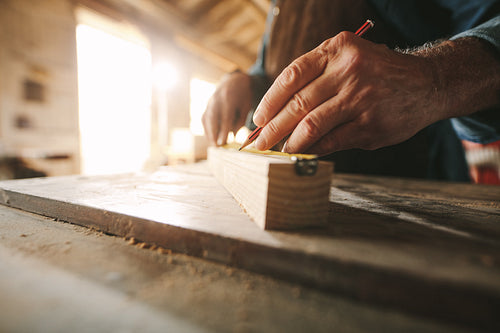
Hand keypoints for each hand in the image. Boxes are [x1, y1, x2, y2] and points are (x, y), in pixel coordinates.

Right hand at [202, 71, 252, 145]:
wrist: (235, 81)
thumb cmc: (244, 95)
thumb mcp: (247, 106)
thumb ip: (240, 121)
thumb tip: (232, 136)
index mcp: (229, 97)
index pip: (225, 117)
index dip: (223, 131)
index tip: (223, 143)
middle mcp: (216, 99)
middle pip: (212, 118)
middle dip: (213, 133)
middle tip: (216, 147)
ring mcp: (210, 102)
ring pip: (206, 119)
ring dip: (209, 133)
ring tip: (214, 145)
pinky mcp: (207, 106)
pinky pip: (204, 119)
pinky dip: (207, 129)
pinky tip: (212, 139)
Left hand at [252, 31, 441, 154]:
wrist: (427, 83)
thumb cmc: (377, 73)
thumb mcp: (349, 58)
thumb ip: (317, 77)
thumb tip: (278, 114)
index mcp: (338, 50)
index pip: (292, 76)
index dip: (270, 100)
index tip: (257, 118)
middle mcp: (349, 71)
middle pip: (298, 103)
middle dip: (272, 127)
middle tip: (257, 142)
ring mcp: (361, 99)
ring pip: (312, 125)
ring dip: (291, 141)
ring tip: (280, 149)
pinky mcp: (371, 124)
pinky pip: (332, 141)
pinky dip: (314, 148)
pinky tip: (306, 151)